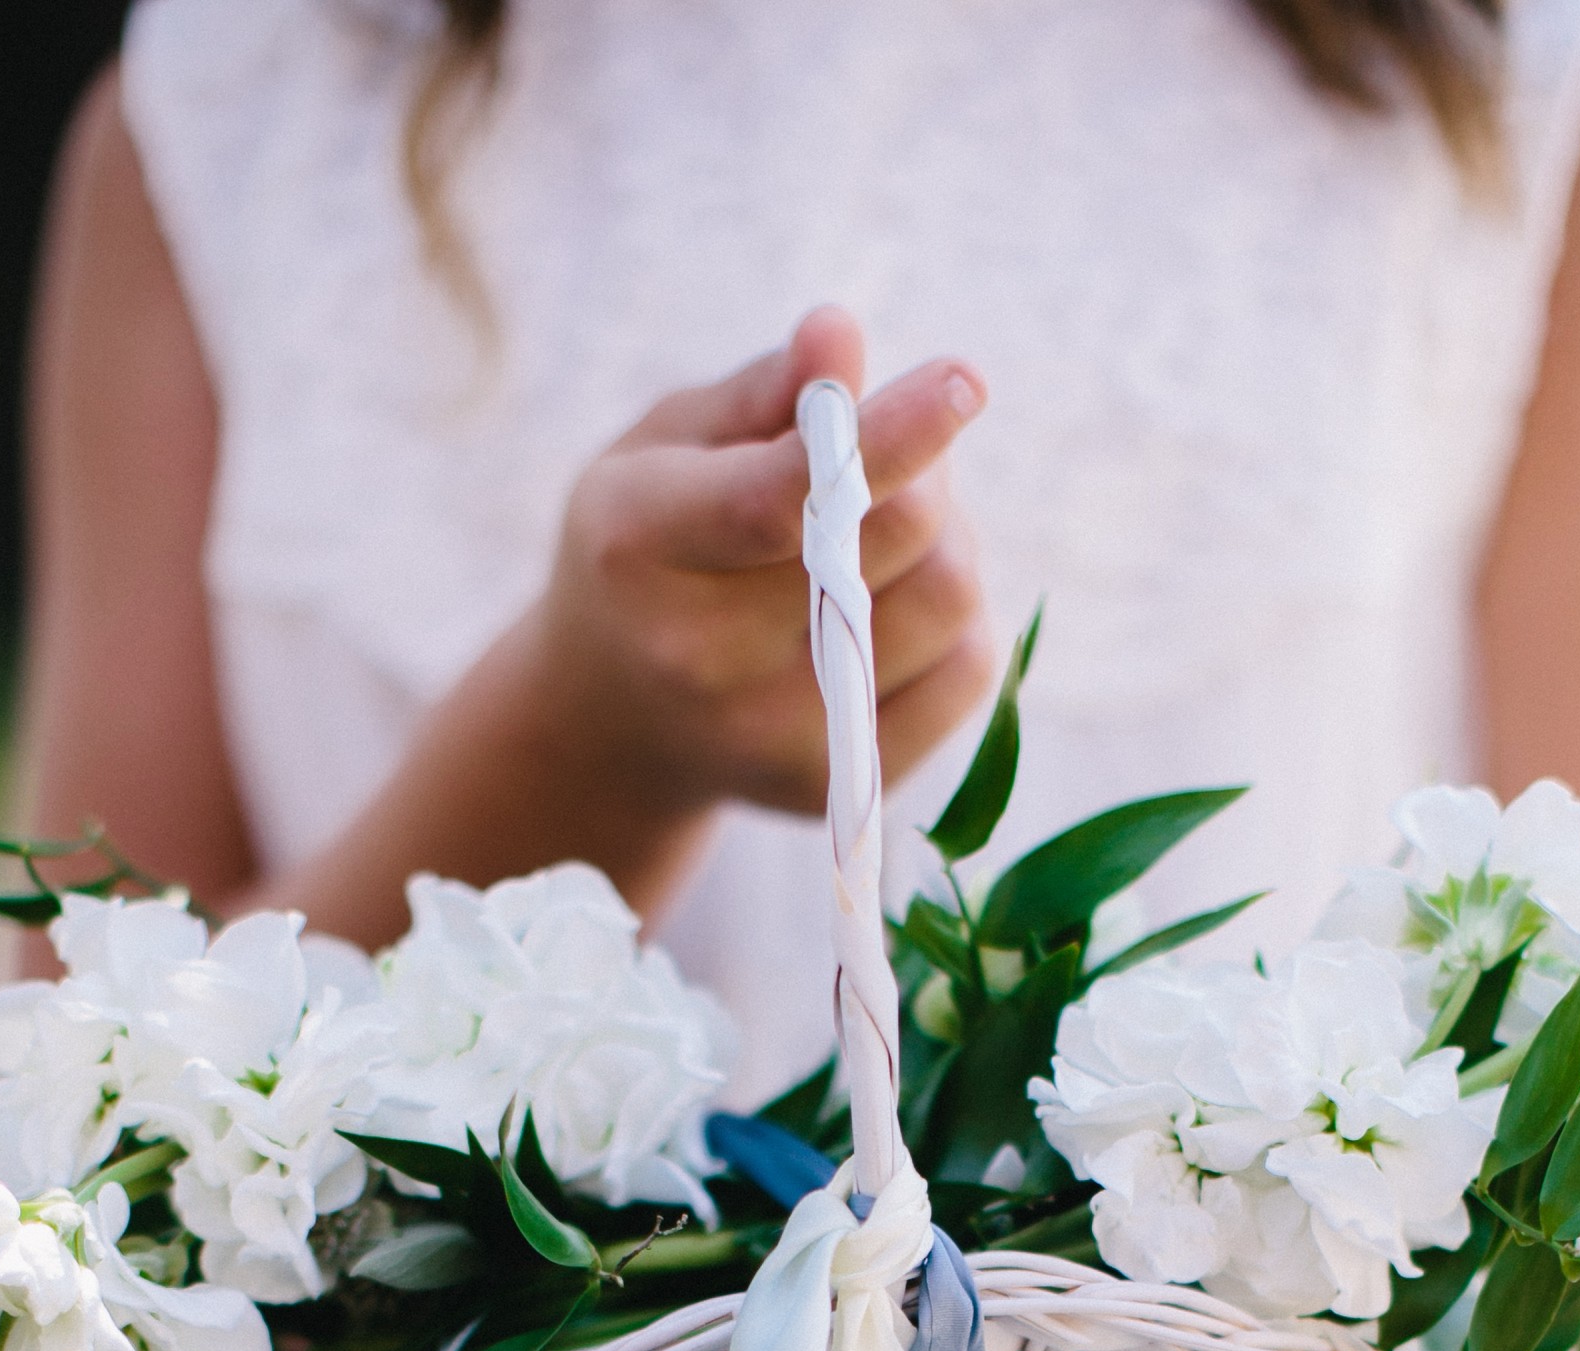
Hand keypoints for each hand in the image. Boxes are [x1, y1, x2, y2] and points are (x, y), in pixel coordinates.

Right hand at [522, 302, 992, 827]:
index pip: (785, 497)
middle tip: (887, 461)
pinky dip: (958, 618)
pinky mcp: (835, 787)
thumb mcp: (665, 449)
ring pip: (948, 600)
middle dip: (920, 471)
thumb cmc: (646, 551)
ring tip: (884, 533)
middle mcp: (700, 658)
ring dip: (945, 540)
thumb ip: (760, 394)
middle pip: (891, 537)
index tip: (964, 381)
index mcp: (638, 546)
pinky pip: (969, 673)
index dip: (888, 435)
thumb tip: (839, 333)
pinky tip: (896, 605)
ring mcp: (772, 738)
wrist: (610, 725)